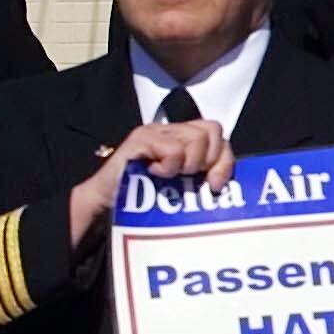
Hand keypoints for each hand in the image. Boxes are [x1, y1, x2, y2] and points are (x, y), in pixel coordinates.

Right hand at [68, 120, 233, 250]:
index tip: (215, 184)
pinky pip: (174, 149)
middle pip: (212, 131)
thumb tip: (225, 180)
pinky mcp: (141, 138)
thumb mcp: (184, 185)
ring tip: (170, 176)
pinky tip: (155, 174)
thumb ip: (203, 174)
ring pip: (196, 139)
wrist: (108, 203)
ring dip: (188, 164)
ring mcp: (156, 131)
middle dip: (209, 161)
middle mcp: (172, 129)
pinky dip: (169, 166)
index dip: (223, 159)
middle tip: (189, 178)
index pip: (218, 133)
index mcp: (184, 137)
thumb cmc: (148, 199)